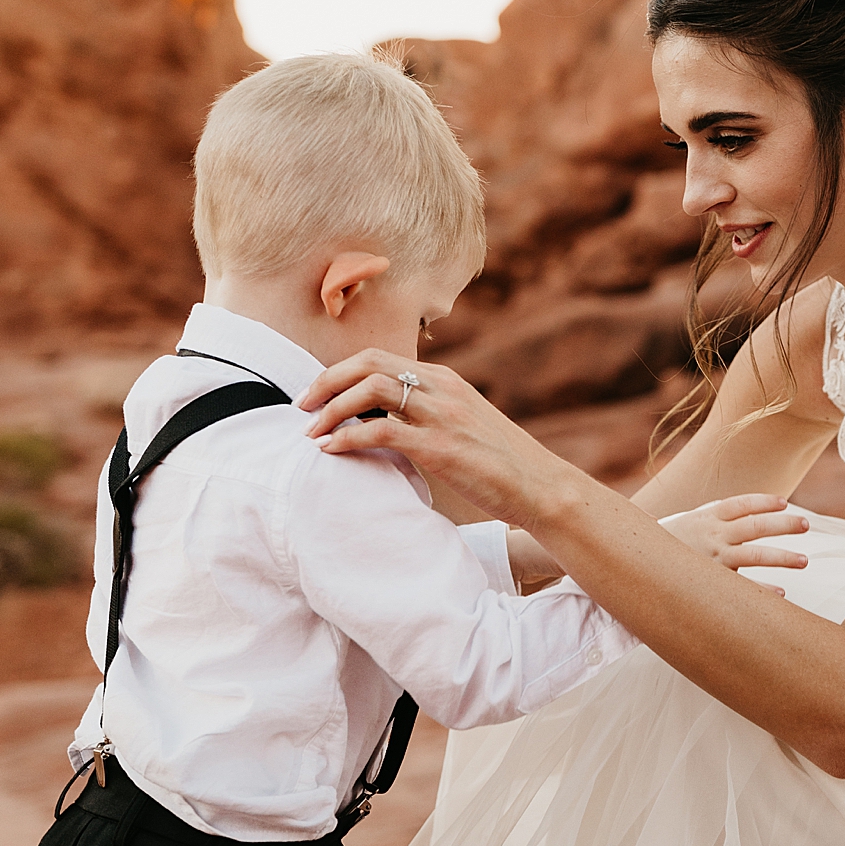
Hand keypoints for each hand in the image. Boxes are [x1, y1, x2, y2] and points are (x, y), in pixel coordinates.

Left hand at [299, 350, 570, 525]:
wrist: (540, 487)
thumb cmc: (500, 464)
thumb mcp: (464, 425)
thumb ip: (429, 416)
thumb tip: (387, 424)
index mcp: (445, 380)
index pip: (379, 359)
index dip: (339, 373)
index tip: (317, 396)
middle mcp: (442, 388)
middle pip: (368, 364)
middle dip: (326, 383)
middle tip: (303, 408)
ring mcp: (442, 415)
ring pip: (370, 390)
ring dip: (331, 409)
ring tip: (312, 432)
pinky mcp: (440, 447)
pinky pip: (380, 431)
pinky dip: (347, 437)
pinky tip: (332, 450)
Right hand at [661, 496, 809, 581]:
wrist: (633, 565)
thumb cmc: (663, 546)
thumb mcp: (682, 525)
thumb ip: (707, 520)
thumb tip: (733, 514)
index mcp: (705, 517)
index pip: (740, 504)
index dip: (763, 502)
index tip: (784, 503)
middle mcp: (711, 535)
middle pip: (754, 526)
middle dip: (783, 525)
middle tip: (805, 525)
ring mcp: (712, 559)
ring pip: (754, 555)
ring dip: (782, 557)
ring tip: (804, 560)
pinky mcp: (710, 581)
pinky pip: (742, 587)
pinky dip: (762, 590)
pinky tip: (781, 594)